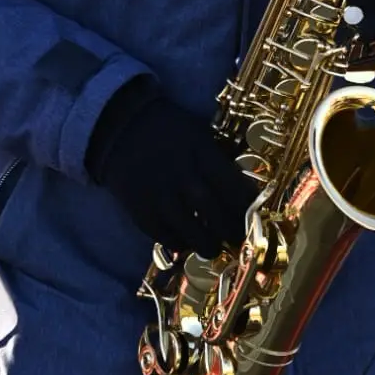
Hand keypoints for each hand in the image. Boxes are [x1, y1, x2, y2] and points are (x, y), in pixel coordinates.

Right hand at [86, 80, 256, 256]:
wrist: (120, 128)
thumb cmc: (168, 129)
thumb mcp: (198, 134)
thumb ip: (217, 160)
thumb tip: (243, 190)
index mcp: (200, 151)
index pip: (231, 184)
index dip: (246, 205)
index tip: (254, 215)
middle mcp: (181, 175)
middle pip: (213, 210)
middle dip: (230, 229)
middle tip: (238, 237)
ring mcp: (159, 195)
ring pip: (190, 229)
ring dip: (207, 244)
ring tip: (214, 247)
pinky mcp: (140, 209)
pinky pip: (163, 235)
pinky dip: (178, 243)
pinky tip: (186, 242)